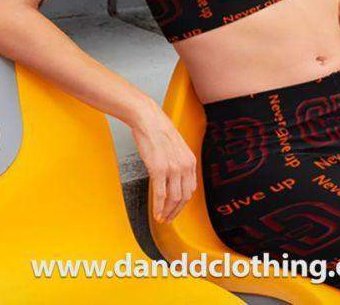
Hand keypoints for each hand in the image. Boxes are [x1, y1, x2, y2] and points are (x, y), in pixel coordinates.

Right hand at [130, 97, 196, 223]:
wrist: (148, 119)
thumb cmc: (158, 131)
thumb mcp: (176, 148)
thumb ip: (178, 163)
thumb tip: (173, 179)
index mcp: (190, 161)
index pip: (190, 189)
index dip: (183, 203)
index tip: (177, 209)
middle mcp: (184, 166)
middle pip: (184, 197)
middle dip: (176, 211)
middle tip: (169, 218)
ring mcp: (172, 168)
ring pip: (173, 199)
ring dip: (168, 212)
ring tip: (162, 218)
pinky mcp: (159, 169)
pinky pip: (160, 194)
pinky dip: (159, 207)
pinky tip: (156, 213)